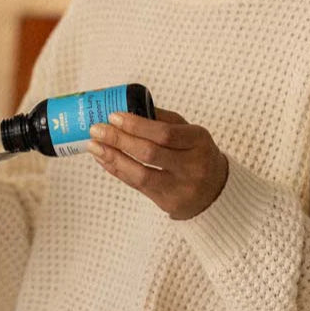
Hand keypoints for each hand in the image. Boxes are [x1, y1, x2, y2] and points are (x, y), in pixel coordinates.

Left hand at [87, 108, 228, 219]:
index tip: (114, 116)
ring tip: (93, 146)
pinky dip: (117, 170)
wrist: (215, 192)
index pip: (165, 133)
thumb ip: (162, 119)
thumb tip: (127, 107)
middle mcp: (193, 166)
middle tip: (96, 129)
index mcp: (199, 141)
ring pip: (141, 174)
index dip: (137, 124)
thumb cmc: (195, 153)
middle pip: (150, 153)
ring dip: (112, 157)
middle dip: (119, 139)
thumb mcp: (189, 132)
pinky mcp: (169, 203)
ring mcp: (181, 188)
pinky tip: (103, 159)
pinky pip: (137, 185)